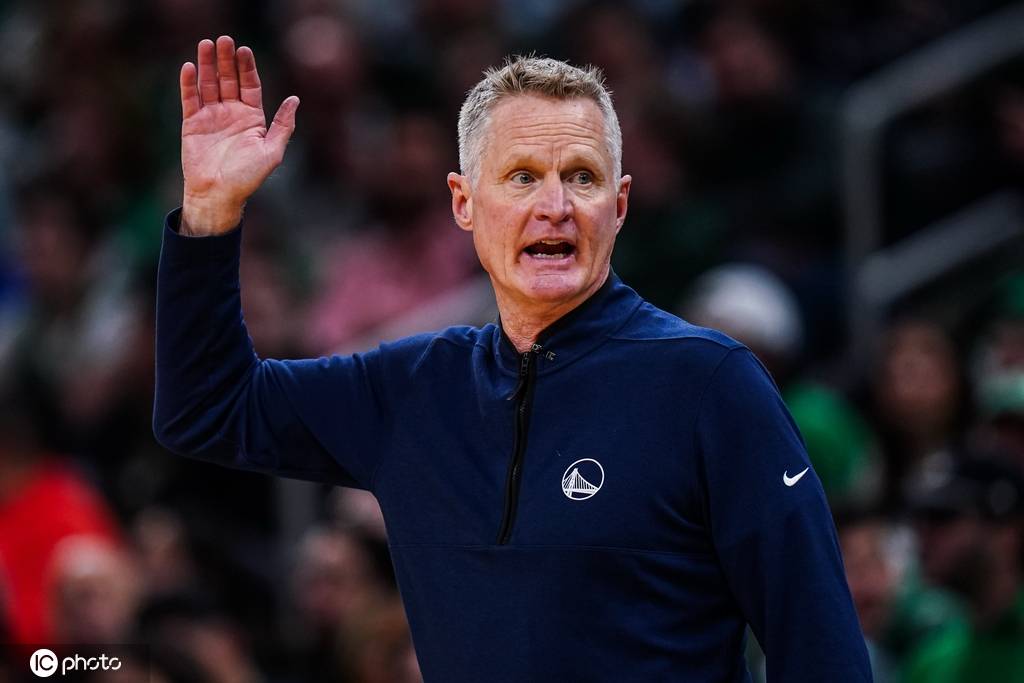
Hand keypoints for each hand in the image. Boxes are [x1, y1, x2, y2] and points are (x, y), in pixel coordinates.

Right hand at [179, 36, 298, 235]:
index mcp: (253, 118)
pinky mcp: (192, 124)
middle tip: (224, 40)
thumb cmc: (247, 178)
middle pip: (229, 79)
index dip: (247, 67)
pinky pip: (190, 99)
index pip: (250, 85)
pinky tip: (189, 67)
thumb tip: (295, 100)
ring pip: (209, 85)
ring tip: (206, 44)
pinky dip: (189, 83)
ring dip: (207, 65)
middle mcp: (232, 114)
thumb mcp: (272, 151)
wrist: (218, 195)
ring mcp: (211, 117)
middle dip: (226, 60)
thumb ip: (283, 125)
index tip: (244, 50)